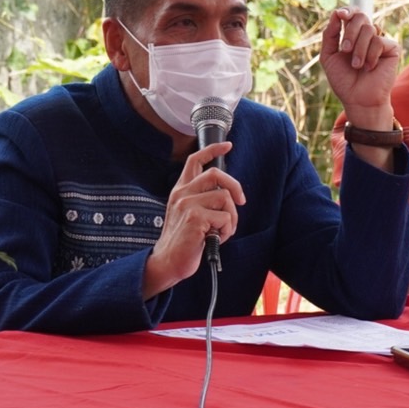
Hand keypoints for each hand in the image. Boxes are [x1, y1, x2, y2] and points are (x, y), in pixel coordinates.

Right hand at [142, 141, 243, 298]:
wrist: (168, 262)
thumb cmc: (183, 241)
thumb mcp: (187, 214)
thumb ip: (201, 200)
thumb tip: (228, 194)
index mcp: (180, 190)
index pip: (194, 161)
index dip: (212, 150)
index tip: (227, 145)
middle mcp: (182, 193)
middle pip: (216, 174)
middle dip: (235, 186)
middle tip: (240, 202)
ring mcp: (187, 204)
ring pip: (225, 199)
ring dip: (231, 218)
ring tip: (222, 231)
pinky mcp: (195, 218)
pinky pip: (225, 218)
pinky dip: (227, 231)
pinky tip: (216, 238)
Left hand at [320, 7, 399, 130]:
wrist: (358, 99)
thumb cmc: (343, 80)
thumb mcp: (328, 56)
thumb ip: (329, 34)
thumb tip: (336, 13)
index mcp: (352, 35)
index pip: (352, 13)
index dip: (348, 10)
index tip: (340, 14)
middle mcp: (367, 35)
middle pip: (361, 17)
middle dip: (350, 32)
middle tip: (345, 50)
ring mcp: (380, 41)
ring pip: (369, 29)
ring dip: (358, 49)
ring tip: (356, 66)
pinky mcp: (392, 49)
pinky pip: (379, 41)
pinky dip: (370, 55)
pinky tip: (370, 68)